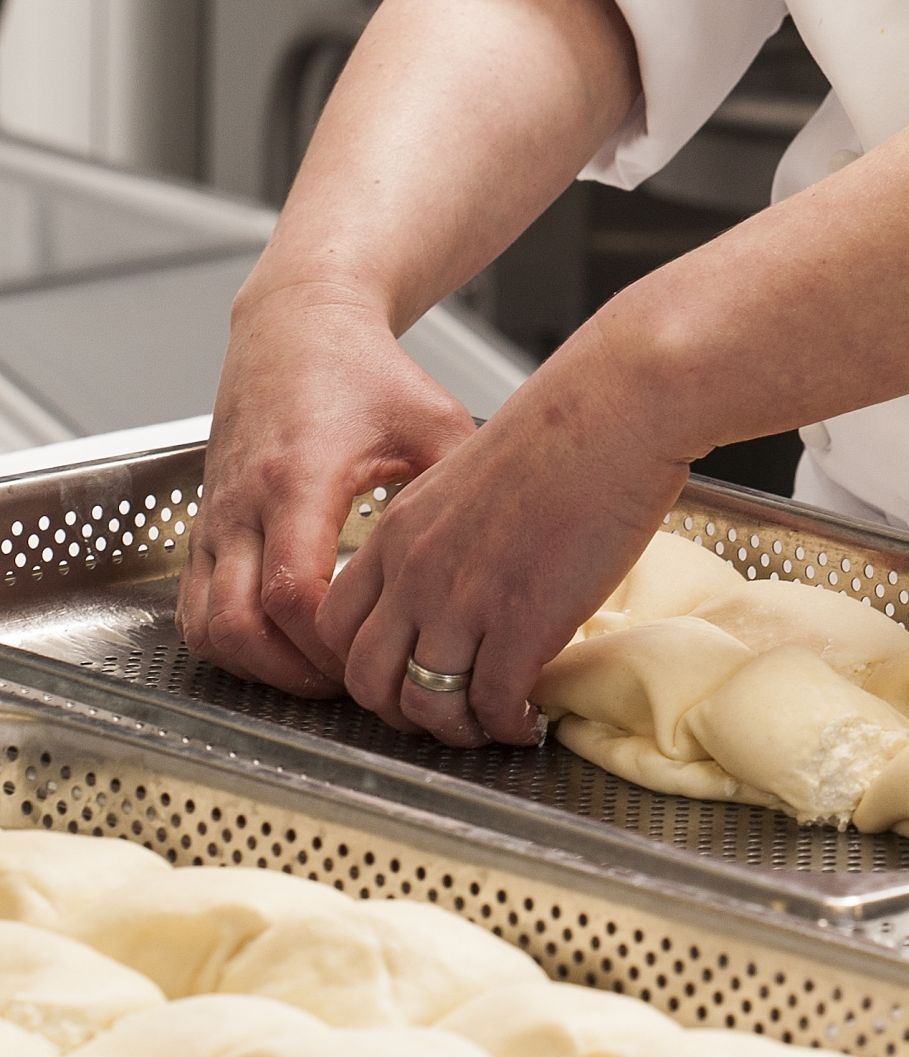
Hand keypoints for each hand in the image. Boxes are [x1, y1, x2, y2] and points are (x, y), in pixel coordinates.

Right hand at [178, 281, 478, 697]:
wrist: (296, 328)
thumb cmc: (367, 374)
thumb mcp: (435, 421)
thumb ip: (465, 488)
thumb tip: (518, 555)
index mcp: (298, 478)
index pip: (294, 589)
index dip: (335, 644)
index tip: (388, 653)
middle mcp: (243, 504)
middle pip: (242, 626)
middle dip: (299, 672)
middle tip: (362, 683)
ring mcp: (216, 519)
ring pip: (209, 628)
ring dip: (263, 668)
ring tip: (329, 675)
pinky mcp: (205, 527)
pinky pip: (196, 611)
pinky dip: (236, 646)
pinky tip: (289, 650)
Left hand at [314, 331, 686, 745]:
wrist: (610, 414)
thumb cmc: (559, 435)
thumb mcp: (466, 480)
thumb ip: (446, 534)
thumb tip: (467, 577)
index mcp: (395, 534)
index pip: (337, 625)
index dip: (364, 665)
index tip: (403, 674)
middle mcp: (415, 573)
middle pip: (367, 679)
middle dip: (401, 712)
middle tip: (443, 714)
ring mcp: (465, 603)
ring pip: (425, 703)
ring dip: (455, 730)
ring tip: (489, 727)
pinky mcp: (522, 624)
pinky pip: (493, 704)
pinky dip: (508, 727)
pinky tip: (531, 722)